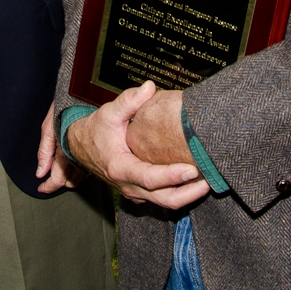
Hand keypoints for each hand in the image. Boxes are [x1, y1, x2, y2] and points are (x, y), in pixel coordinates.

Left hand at [36, 101, 88, 193]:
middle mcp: (79, 154)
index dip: (49, 186)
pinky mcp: (96, 146)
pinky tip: (78, 164)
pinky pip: (89, 165)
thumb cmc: (65, 105)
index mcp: (66, 150)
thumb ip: (44, 151)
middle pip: (71, 180)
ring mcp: (89, 151)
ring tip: (63, 175)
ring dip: (72, 177)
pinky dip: (82, 169)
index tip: (42, 189)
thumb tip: (40, 173)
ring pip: (82, 175)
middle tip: (50, 183)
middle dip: (61, 182)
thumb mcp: (49, 126)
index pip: (58, 178)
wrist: (84, 92)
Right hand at [65, 81, 209, 208]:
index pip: (150, 178)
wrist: (81, 148)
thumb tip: (149, 87)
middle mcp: (128, 186)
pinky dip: (179, 193)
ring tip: (207, 181)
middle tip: (209, 181)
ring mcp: (134, 192)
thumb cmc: (97, 130)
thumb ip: (129, 100)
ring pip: (165, 203)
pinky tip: (193, 180)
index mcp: (121, 168)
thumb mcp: (109, 112)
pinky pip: (161, 198)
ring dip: (187, 195)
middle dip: (189, 194)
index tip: (192, 170)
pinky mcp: (139, 193)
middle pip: (164, 199)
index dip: (172, 176)